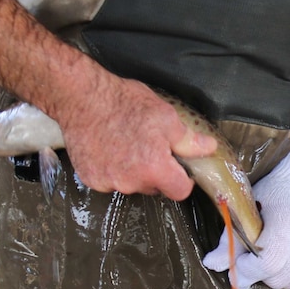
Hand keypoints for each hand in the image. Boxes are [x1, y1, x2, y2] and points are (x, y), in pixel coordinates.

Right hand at [57, 76, 216, 200]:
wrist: (82, 97)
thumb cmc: (122, 103)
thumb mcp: (165, 117)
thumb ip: (188, 140)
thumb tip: (208, 148)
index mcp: (154, 168)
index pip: (180, 191)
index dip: (183, 179)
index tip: (179, 167)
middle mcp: (130, 182)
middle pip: (154, 188)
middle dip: (156, 172)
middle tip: (149, 146)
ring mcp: (108, 183)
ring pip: (131, 184)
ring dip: (133, 171)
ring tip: (126, 144)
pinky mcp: (91, 179)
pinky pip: (109, 181)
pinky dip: (111, 169)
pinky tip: (109, 148)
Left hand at [203, 138, 289, 288]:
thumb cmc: (274, 195)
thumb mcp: (248, 212)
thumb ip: (230, 241)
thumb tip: (211, 264)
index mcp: (287, 226)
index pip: (265, 264)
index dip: (245, 271)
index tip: (236, 269)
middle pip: (276, 278)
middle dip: (257, 274)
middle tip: (252, 259)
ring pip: (289, 283)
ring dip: (274, 276)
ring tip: (270, 256)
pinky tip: (285, 259)